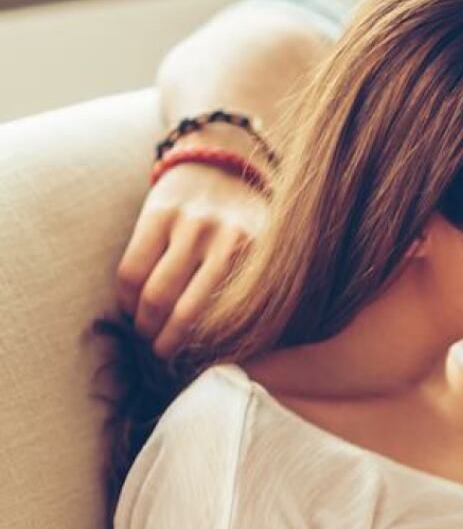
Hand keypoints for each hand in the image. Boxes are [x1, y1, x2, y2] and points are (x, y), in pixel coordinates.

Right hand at [115, 159, 267, 356]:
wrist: (223, 165)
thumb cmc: (247, 227)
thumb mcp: (270, 258)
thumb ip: (266, 298)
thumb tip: (255, 354)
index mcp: (263, 259)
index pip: (232, 322)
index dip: (211, 349)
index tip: (200, 363)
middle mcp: (230, 240)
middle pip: (188, 314)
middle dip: (171, 342)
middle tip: (162, 354)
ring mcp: (193, 225)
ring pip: (156, 295)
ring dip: (145, 325)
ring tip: (146, 334)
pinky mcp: (159, 213)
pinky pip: (132, 270)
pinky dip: (126, 299)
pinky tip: (131, 306)